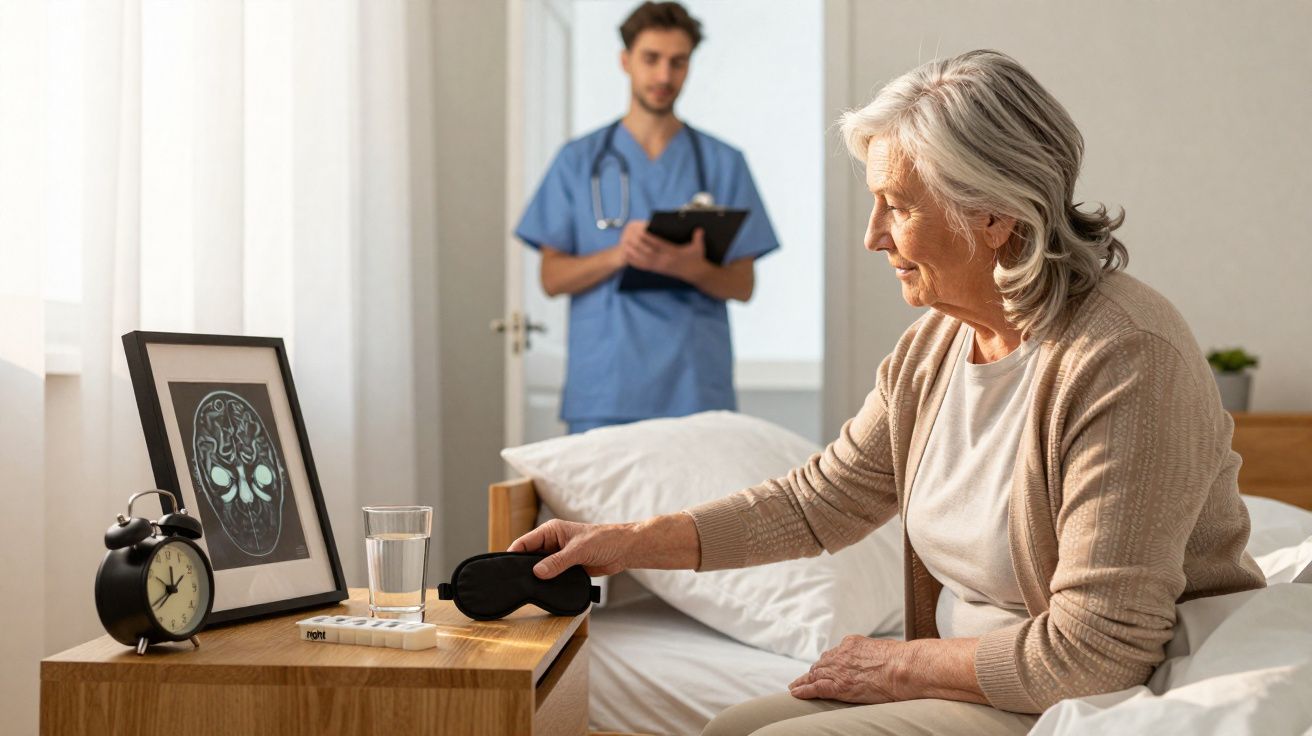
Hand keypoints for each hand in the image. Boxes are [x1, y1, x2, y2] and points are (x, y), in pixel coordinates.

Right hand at [508, 519, 634, 578]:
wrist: (624, 550)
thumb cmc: (604, 540)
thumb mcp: (578, 550)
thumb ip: (558, 562)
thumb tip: (537, 572)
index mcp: (551, 531)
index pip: (524, 542)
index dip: (513, 554)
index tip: (504, 569)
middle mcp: (552, 543)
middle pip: (530, 558)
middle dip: (524, 569)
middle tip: (516, 583)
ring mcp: (559, 557)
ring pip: (540, 569)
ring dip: (538, 578)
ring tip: (528, 590)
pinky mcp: (567, 568)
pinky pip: (552, 577)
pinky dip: (549, 583)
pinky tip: (544, 592)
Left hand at [622, 225, 708, 280]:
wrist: (695, 273)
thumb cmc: (696, 259)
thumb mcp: (698, 247)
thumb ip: (698, 237)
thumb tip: (699, 229)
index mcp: (674, 252)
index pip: (659, 244)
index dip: (649, 238)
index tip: (641, 232)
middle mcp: (666, 260)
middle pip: (648, 252)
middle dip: (637, 245)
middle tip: (627, 238)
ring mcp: (661, 266)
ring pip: (644, 260)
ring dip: (633, 254)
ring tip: (625, 246)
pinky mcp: (659, 270)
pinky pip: (645, 267)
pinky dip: (635, 263)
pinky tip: (628, 258)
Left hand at [788, 635, 913, 703]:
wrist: (904, 668)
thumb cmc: (903, 660)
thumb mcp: (885, 650)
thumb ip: (875, 655)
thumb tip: (880, 661)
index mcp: (853, 644)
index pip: (835, 654)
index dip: (829, 662)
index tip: (825, 666)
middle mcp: (841, 654)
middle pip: (822, 663)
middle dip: (815, 671)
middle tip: (807, 677)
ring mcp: (838, 669)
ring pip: (815, 674)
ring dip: (805, 680)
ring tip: (796, 686)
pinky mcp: (838, 686)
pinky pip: (815, 688)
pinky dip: (804, 690)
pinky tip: (795, 693)